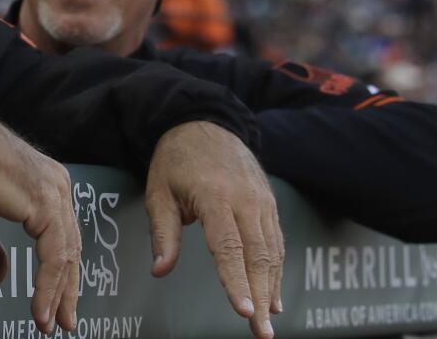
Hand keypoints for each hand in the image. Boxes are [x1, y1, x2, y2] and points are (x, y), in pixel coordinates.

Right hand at [0, 106, 80, 334]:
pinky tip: (41, 309)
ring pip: (65, 254)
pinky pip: (55, 254)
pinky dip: (49, 285)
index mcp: (45, 186)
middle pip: (70, 247)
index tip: (55, 305)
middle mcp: (57, 186)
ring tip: (49, 323)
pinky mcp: (44, 203)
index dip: (59, 275)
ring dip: (57, 293)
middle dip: (66, 289)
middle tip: (64, 321)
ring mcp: (54, 192)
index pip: (62, 237)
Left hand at [145, 121, 283, 338]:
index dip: (236, 281)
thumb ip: (163, 232)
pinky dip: (277, 269)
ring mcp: (261, 200)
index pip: (229, 247)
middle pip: (258, 255)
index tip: (244, 311)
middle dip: (261, 296)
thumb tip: (160, 270)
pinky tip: (274, 296)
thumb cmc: (176, 159)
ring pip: (272, 251)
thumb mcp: (159, 191)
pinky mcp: (268, 201)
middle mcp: (245, 199)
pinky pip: (276, 241)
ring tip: (268, 322)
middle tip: (261, 334)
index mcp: (215, 196)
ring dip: (272, 288)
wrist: (204, 120)